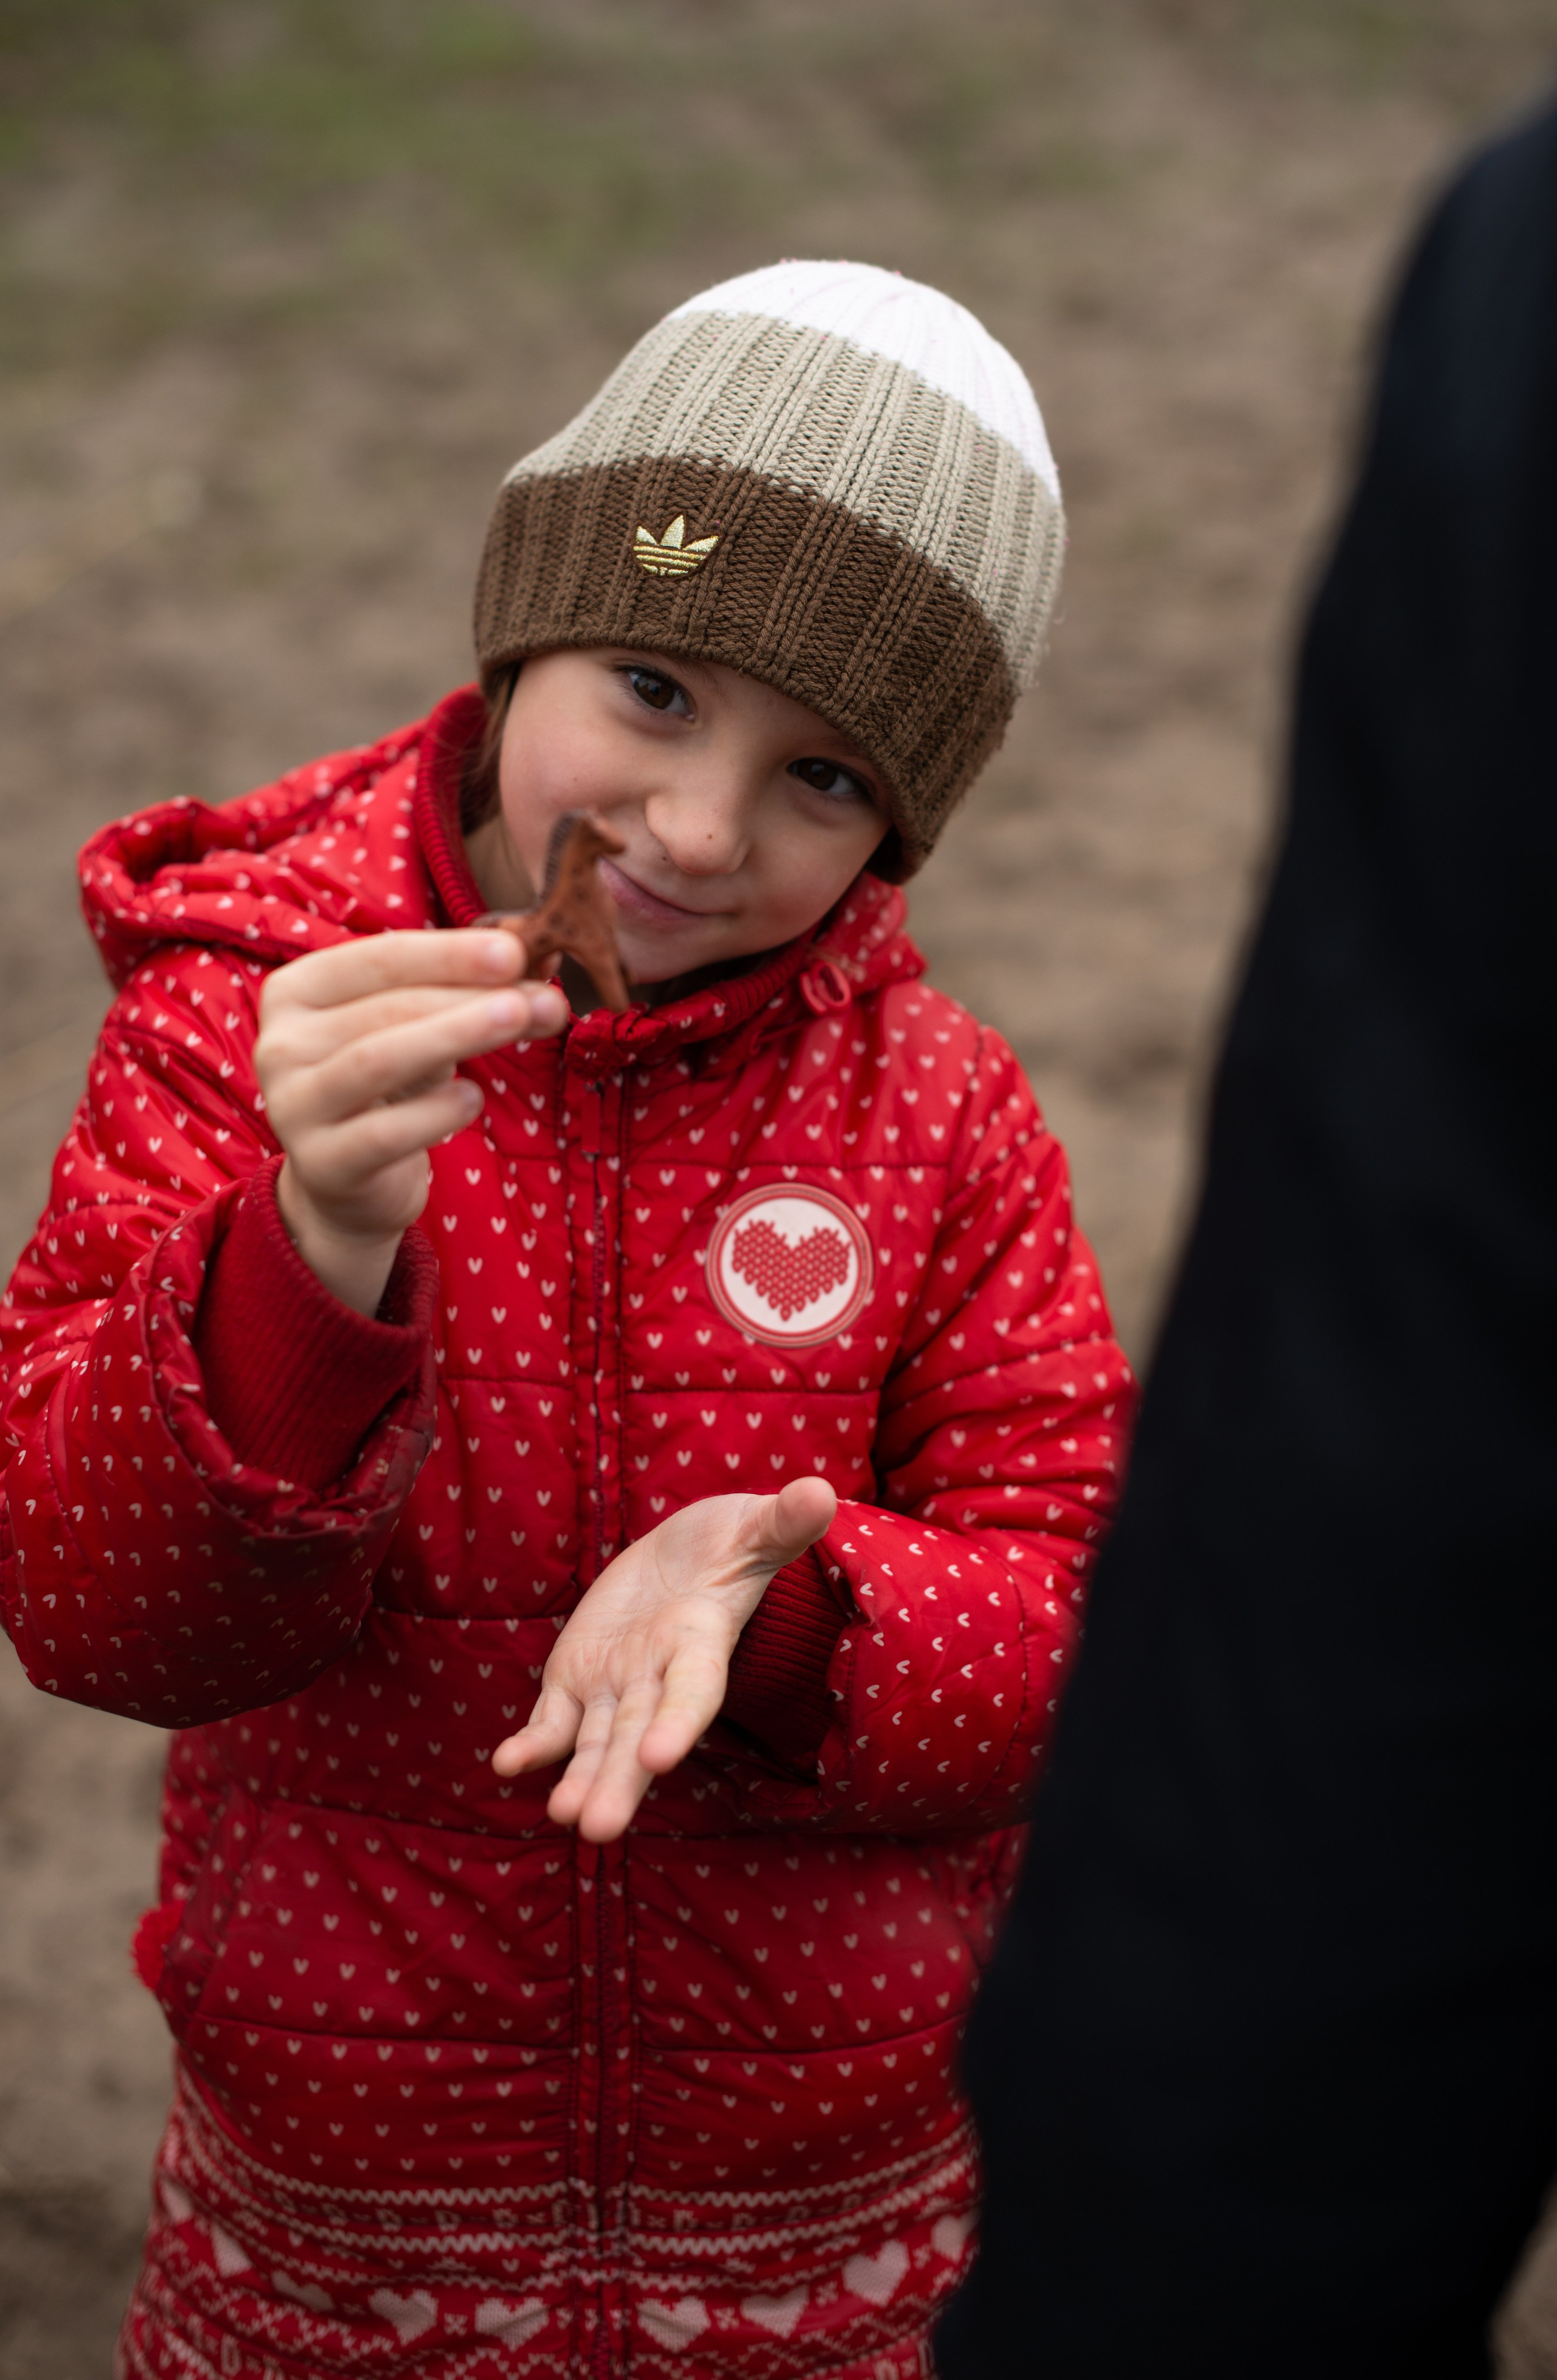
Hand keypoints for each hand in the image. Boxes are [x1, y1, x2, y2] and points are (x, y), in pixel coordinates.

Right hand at [256, 927, 565, 1315]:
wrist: (348, 1182)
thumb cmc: (388, 1089)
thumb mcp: (416, 1030)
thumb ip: (464, 995)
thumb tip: (540, 969)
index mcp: (297, 990)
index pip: (379, 958)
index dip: (449, 953)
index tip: (516, 951)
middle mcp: (281, 1043)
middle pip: (386, 1007)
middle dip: (470, 996)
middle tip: (541, 996)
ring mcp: (292, 1105)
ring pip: (379, 1059)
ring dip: (457, 1035)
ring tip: (518, 1022)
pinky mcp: (320, 1163)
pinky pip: (384, 1133)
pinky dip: (436, 1111)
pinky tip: (473, 1098)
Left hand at [491, 1477, 837, 1841]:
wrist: (687, 1557)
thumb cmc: (729, 1542)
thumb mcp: (753, 1528)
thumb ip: (781, 1524)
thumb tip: (822, 1493)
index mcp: (701, 1645)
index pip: (692, 1692)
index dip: (677, 1724)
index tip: (656, 1759)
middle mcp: (657, 1679)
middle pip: (635, 1738)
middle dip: (617, 1783)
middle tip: (596, 1829)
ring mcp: (614, 1686)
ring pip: (594, 1743)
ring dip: (578, 1780)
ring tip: (562, 1817)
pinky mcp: (575, 1680)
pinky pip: (551, 1721)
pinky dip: (531, 1744)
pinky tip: (506, 1764)